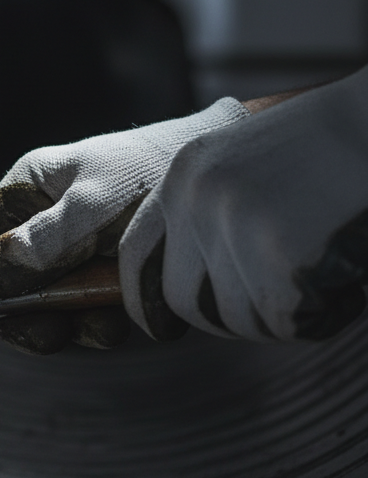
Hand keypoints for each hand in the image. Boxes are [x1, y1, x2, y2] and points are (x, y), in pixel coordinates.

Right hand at [0, 98, 249, 353]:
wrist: (229, 179)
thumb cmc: (153, 172)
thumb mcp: (91, 205)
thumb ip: (36, 244)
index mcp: (26, 193)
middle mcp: (44, 226)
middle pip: (3, 287)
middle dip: (22, 318)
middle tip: (44, 334)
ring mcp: (74, 256)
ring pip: (45, 310)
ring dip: (68, 324)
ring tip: (103, 317)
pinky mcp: (105, 280)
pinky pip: (85, 317)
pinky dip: (101, 323)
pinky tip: (125, 311)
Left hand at [120, 67, 367, 340]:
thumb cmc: (337, 151)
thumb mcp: (250, 167)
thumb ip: (210, 217)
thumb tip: (178, 298)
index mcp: (184, 175)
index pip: (135, 257)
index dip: (145, 301)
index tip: (163, 326)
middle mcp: (196, 196)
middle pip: (182, 300)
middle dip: (227, 317)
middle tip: (279, 301)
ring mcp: (234, 221)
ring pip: (237, 318)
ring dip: (279, 317)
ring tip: (321, 273)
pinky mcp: (278, 248)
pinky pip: (282, 320)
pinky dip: (317, 316)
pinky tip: (342, 280)